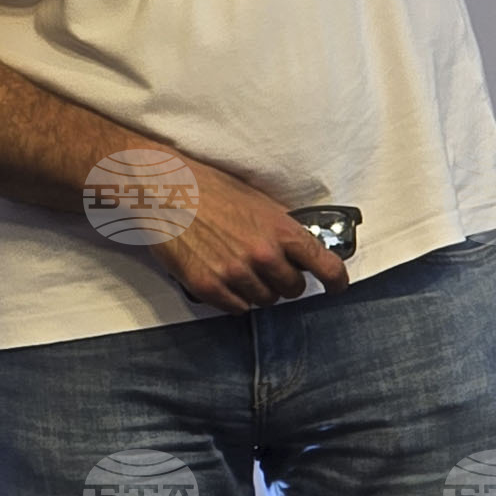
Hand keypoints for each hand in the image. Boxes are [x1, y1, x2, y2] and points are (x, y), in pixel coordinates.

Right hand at [148, 159, 351, 311]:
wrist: (159, 189)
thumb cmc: (205, 187)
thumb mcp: (255, 198)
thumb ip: (282, 225)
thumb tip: (301, 246)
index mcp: (280, 229)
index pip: (326, 267)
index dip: (336, 281)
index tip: (336, 286)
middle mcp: (263, 254)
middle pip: (294, 289)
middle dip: (284, 281)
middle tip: (267, 268)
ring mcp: (235, 273)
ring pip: (265, 300)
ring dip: (257, 290)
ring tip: (238, 269)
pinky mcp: (208, 285)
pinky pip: (237, 308)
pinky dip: (233, 298)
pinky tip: (222, 278)